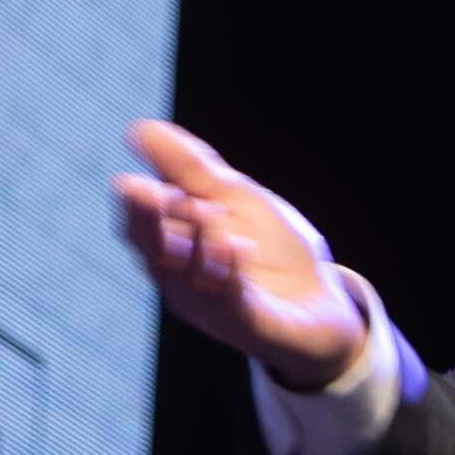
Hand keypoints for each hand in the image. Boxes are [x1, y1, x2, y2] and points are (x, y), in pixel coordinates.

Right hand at [111, 119, 369, 391]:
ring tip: (203, 211)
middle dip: (151, 225)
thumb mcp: (232, 197)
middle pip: (154, 256)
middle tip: (150, 193)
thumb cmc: (269, 250)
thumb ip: (188, 167)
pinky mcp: (251, 326)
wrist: (322, 301)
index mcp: (173, 251)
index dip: (136, 207)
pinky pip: (234, 305)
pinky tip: (235, 246)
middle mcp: (183, 283)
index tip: (132, 182)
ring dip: (195, 243)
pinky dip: (231, 275)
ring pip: (191, 281)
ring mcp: (214, 308)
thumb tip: (140, 128)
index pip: (139, 228)